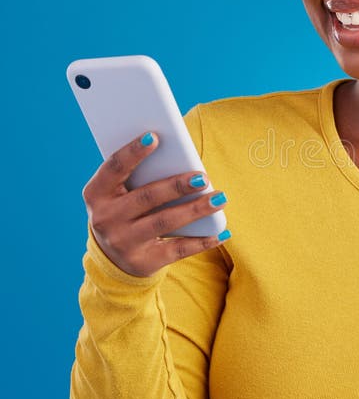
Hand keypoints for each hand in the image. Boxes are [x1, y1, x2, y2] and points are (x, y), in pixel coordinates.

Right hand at [82, 131, 228, 277]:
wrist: (113, 259)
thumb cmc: (125, 211)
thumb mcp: (121, 193)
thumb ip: (140, 175)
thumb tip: (179, 156)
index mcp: (97, 194)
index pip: (114, 168)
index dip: (133, 152)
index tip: (155, 137)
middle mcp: (106, 219)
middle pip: (147, 197)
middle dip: (178, 186)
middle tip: (203, 176)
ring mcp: (123, 242)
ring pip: (165, 222)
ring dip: (196, 209)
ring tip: (220, 198)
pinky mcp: (143, 262)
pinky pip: (177, 249)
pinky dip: (202, 241)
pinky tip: (221, 233)